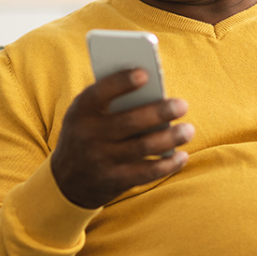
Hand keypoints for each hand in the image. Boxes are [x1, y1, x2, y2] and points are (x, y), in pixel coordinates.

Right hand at [50, 68, 193, 208]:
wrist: (67, 181)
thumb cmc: (87, 135)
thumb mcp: (86, 116)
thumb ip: (111, 101)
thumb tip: (154, 90)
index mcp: (80, 112)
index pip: (99, 94)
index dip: (120, 82)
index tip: (145, 74)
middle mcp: (88, 136)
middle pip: (128, 122)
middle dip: (158, 112)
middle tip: (182, 105)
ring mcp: (101, 160)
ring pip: (142, 147)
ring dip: (169, 138)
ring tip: (188, 130)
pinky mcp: (114, 180)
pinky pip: (146, 173)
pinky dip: (167, 165)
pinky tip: (182, 156)